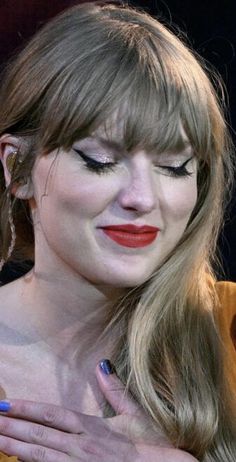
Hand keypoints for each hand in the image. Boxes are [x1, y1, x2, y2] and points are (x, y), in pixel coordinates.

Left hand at [0, 361, 197, 460]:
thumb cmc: (152, 445)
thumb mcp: (134, 415)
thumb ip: (116, 391)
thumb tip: (103, 365)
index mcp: (92, 428)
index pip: (52, 414)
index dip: (27, 409)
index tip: (7, 404)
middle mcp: (82, 447)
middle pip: (39, 435)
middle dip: (12, 427)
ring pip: (40, 456)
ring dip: (16, 447)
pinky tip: (19, 461)